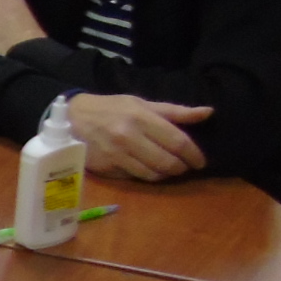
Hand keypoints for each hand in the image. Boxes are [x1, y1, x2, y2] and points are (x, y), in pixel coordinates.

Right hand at [67, 94, 210, 180]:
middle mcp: (129, 137)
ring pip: (153, 174)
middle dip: (181, 168)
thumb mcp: (141, 103)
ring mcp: (117, 154)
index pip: (177, 141)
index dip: (194, 155)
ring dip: (166, 174)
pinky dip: (147, 176)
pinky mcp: (107, 167)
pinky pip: (136, 177)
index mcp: (141, 117)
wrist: (72, 118)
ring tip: (168, 169)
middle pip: (168, 162)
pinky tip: (149, 170)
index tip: (200, 161)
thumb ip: (175, 111)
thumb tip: (208, 112)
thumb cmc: (111, 108)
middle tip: (185, 166)